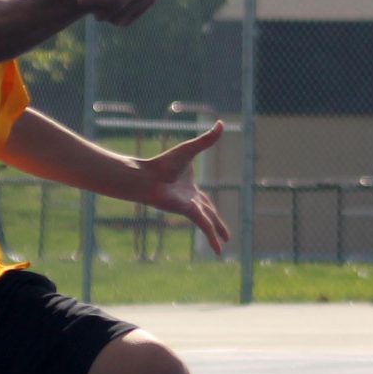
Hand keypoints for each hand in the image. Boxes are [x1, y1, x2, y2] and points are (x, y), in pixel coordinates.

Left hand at [134, 123, 229, 254]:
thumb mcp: (190, 150)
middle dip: (218, 226)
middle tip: (226, 236)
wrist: (146, 175)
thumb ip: (206, 140)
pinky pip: (204, 225)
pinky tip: (218, 249)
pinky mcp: (188, 211)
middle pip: (209, 215)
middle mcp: (190, 201)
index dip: (212, 208)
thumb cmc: (162, 163)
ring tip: (222, 250)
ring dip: (216, 235)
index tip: (214, 213)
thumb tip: (221, 124)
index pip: (206, 202)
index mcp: (191, 190)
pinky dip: (211, 236)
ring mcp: (189, 207)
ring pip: (208, 223)